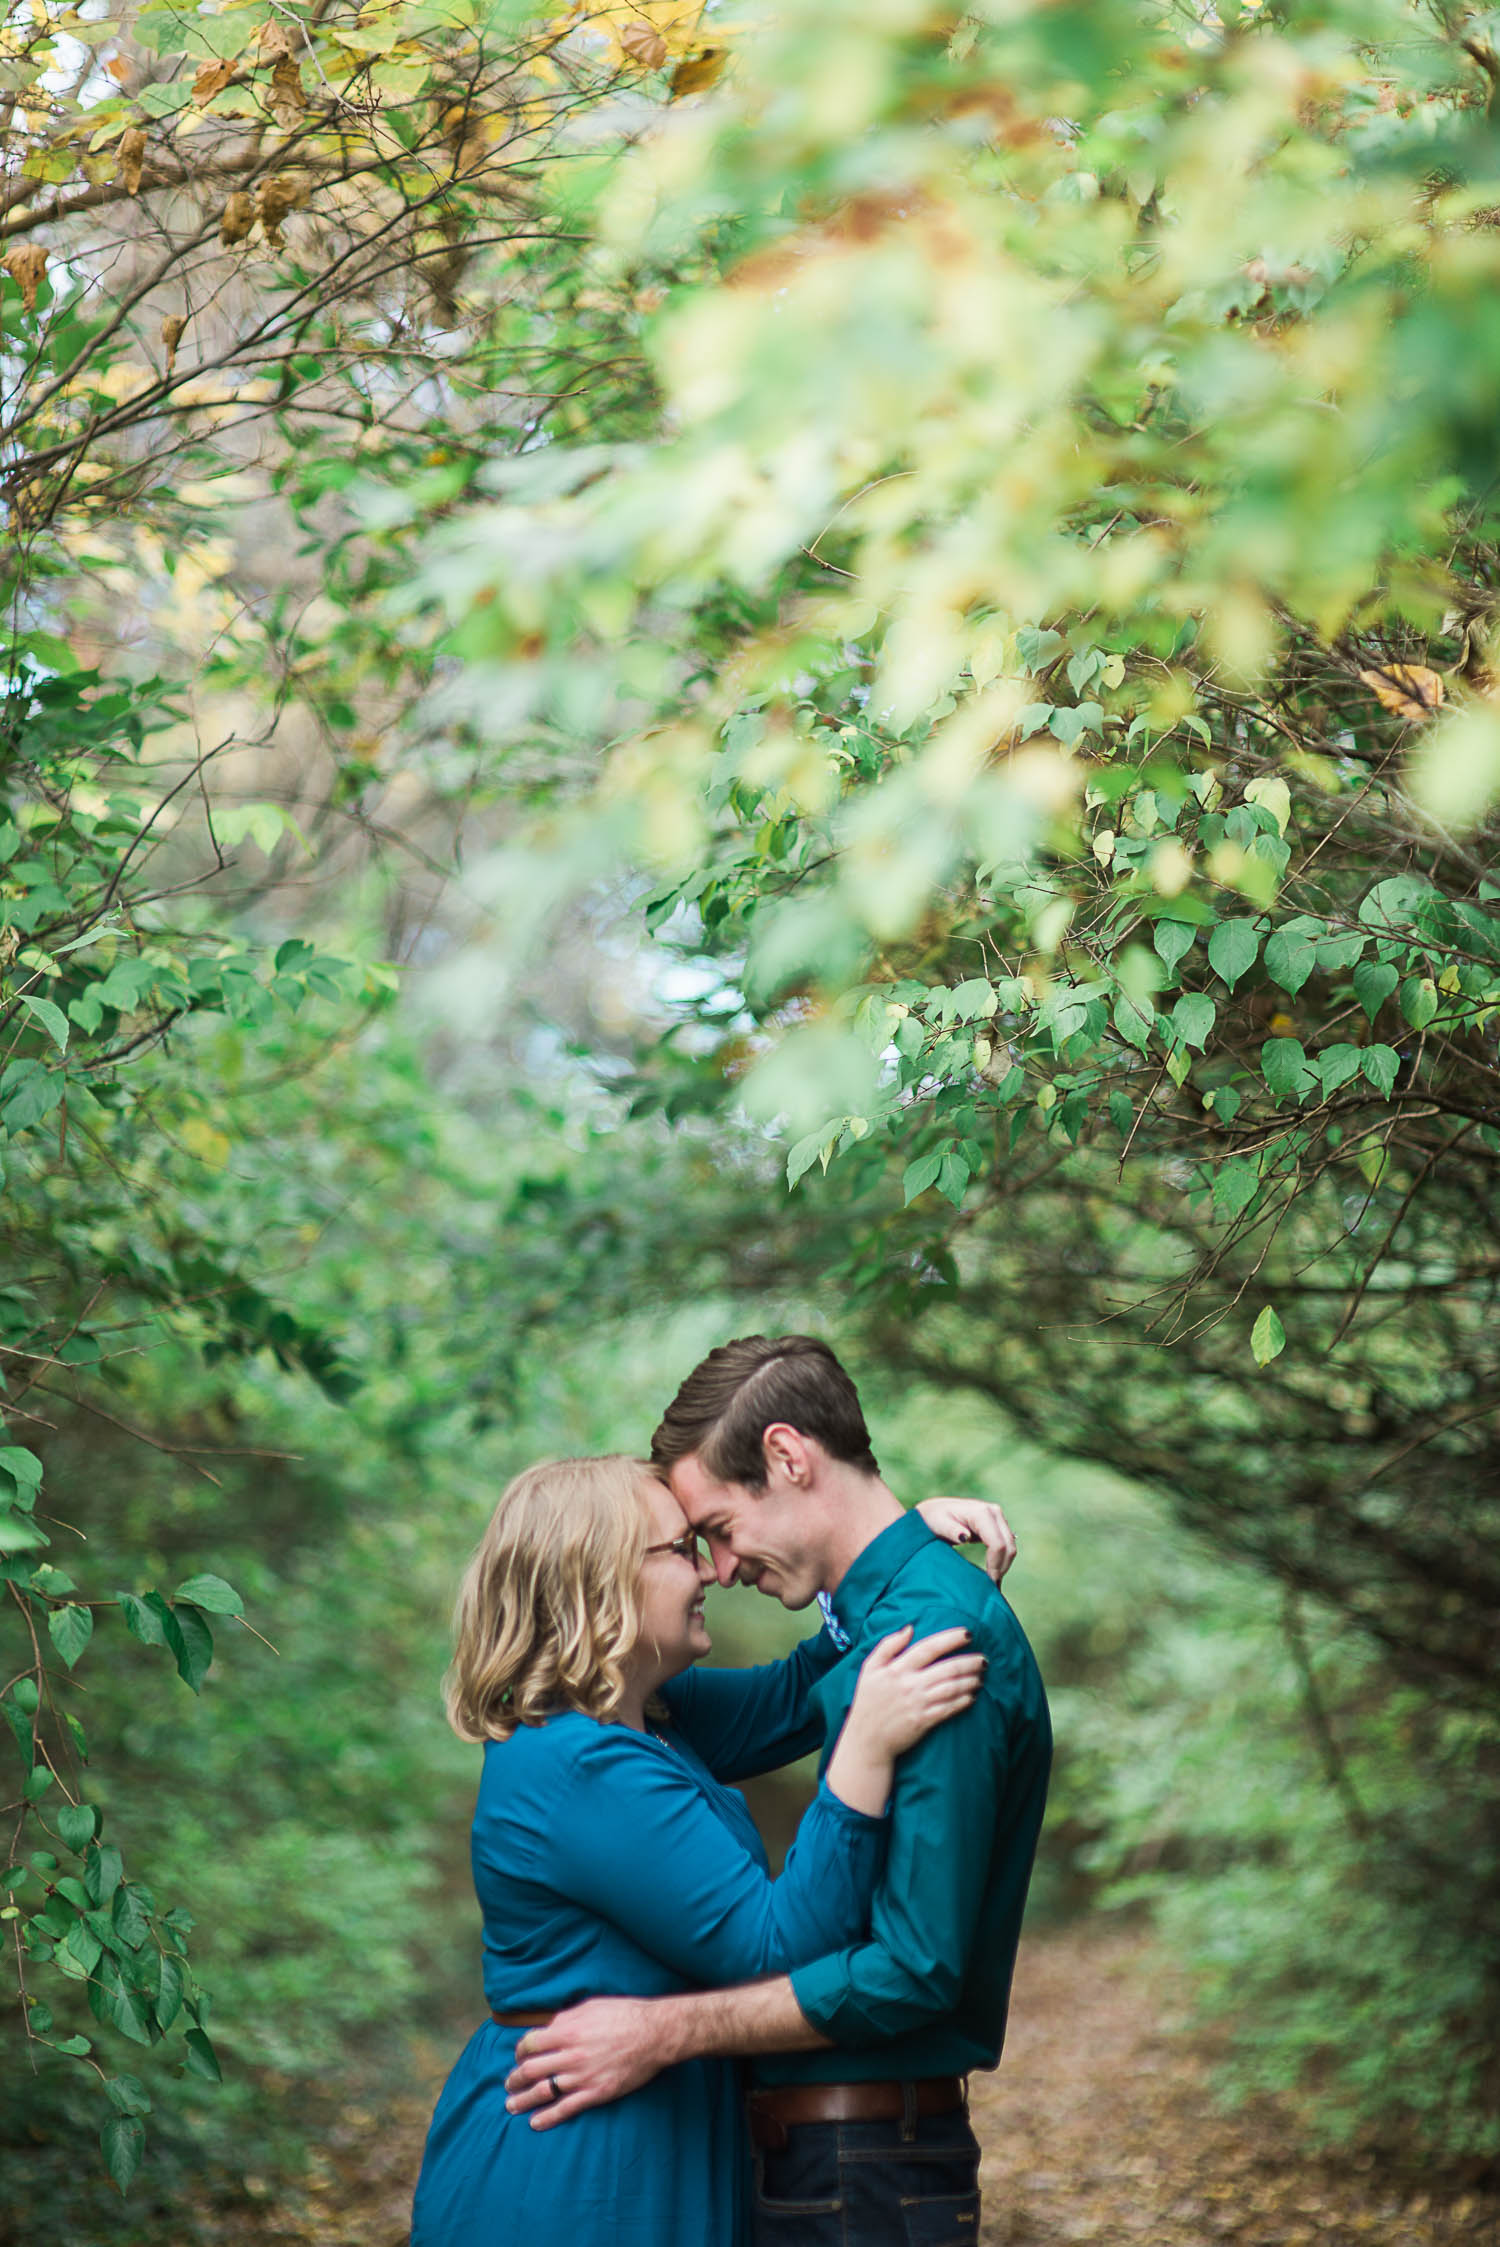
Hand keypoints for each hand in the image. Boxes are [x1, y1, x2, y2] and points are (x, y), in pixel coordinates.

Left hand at [505, 1997, 668, 2129]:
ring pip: (543, 2092)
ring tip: (511, 2105)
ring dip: (523, 2100)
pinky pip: (565, 2109)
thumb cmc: (624, 2014)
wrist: (654, 2034)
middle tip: (509, 2084)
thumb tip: (548, 2028)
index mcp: (567, 2030)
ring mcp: (582, 2076)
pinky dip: (547, 2117)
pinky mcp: (595, 2094)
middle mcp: (570, 2055)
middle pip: (531, 2069)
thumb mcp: (590, 2005)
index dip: (520, 2051)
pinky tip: (535, 2122)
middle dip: (515, 2078)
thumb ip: (566, 2017)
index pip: (530, 2044)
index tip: (519, 2056)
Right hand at [845, 1624, 984, 1761]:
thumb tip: (909, 1628)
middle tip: (984, 1659)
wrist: (866, 1739)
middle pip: (947, 1668)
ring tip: (981, 1676)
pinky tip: (972, 1696)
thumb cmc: (868, 1701)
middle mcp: (910, 1684)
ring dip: (971, 1681)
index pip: (929, 1647)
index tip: (968, 1634)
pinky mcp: (924, 1721)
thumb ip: (888, 1645)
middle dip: (970, 1662)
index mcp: (897, 1668)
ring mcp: (918, 1704)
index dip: (950, 1639)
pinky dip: (963, 1701)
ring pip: (952, 1688)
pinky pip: (949, 1708)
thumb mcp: (869, 1668)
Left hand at [915, 1496, 1016, 1582]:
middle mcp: (994, 1512)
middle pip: (1008, 1546)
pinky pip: (1006, 1545)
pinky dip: (1002, 1560)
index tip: (988, 1582)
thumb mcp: (938, 1524)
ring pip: (1010, 1547)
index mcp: (981, 1513)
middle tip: (991, 1588)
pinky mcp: (997, 1525)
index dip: (995, 1566)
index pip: (998, 1544)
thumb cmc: (933, 1519)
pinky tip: (993, 1573)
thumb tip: (965, 1537)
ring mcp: (998, 1517)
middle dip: (1001, 1568)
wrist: (935, 1512)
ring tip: (991, 1584)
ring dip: (1003, 1566)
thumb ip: (951, 1530)